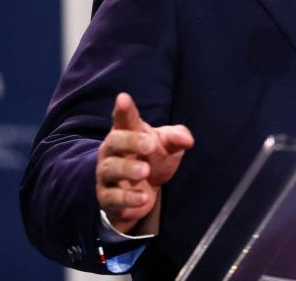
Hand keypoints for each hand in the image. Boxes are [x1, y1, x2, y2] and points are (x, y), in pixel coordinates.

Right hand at [96, 92, 193, 234]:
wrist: (143, 194)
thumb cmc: (152, 159)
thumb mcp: (167, 146)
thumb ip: (177, 138)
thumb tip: (188, 140)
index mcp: (126, 133)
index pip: (123, 119)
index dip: (123, 109)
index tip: (123, 98)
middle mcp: (111, 151)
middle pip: (114, 141)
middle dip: (130, 141)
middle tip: (150, 144)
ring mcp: (107, 175)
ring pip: (110, 169)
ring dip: (127, 169)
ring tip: (145, 171)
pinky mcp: (107, 198)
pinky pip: (113, 198)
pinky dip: (128, 198)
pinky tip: (144, 197)